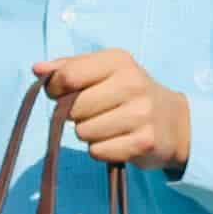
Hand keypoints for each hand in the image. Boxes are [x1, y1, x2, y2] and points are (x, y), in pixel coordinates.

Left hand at [34, 49, 191, 171]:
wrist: (174, 121)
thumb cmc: (128, 94)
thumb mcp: (103, 72)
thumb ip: (68, 68)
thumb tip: (37, 69)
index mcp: (118, 61)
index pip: (67, 76)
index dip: (55, 89)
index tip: (62, 93)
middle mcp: (132, 83)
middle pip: (73, 109)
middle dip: (76, 115)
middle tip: (96, 112)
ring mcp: (141, 113)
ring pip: (83, 132)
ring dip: (90, 134)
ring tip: (110, 126)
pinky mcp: (144, 142)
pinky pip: (97, 152)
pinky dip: (102, 150)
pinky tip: (118, 140)